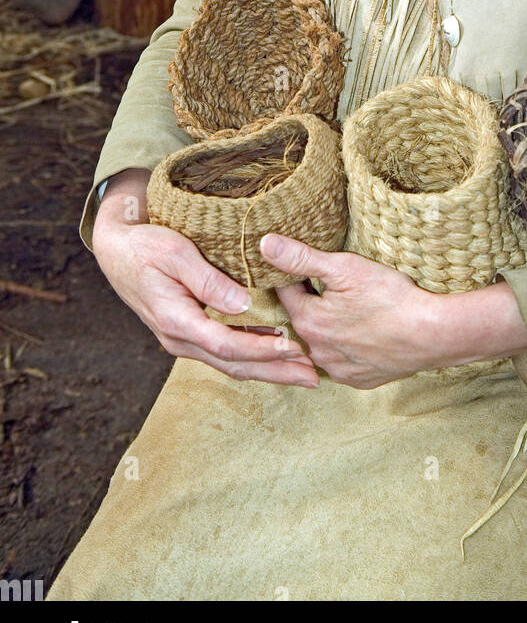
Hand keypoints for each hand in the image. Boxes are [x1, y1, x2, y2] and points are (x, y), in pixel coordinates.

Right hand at [91, 170, 319, 387]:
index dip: (262, 349)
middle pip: (234, 365)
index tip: (293, 346)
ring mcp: (183, 340)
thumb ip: (207, 280)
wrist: (117, 251)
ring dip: (269, 371)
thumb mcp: (175, 253)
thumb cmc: (146, 246)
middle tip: (314, 377)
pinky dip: (254, 358)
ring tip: (305, 374)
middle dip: (276, 372)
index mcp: (176, 321)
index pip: (226, 345)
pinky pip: (225, 353)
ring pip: (231, 364)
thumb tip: (242, 304)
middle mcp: (179, 340)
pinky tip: (277, 357)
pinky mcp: (189, 334)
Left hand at [260, 235, 526, 388]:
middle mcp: (316, 351)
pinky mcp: (358, 380)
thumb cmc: (390, 297)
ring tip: (347, 310)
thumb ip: (301, 258)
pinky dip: (346, 348)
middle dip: (309, 303)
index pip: (285, 292)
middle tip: (330, 286)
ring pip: (321, 343)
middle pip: (301, 319)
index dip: (292, 274)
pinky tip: (361, 334)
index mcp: (307, 321)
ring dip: (326, 328)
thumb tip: (264, 245)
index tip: (302, 265)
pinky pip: (342, 362)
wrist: (431, 334)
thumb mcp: (344, 268)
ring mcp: (337, 369)